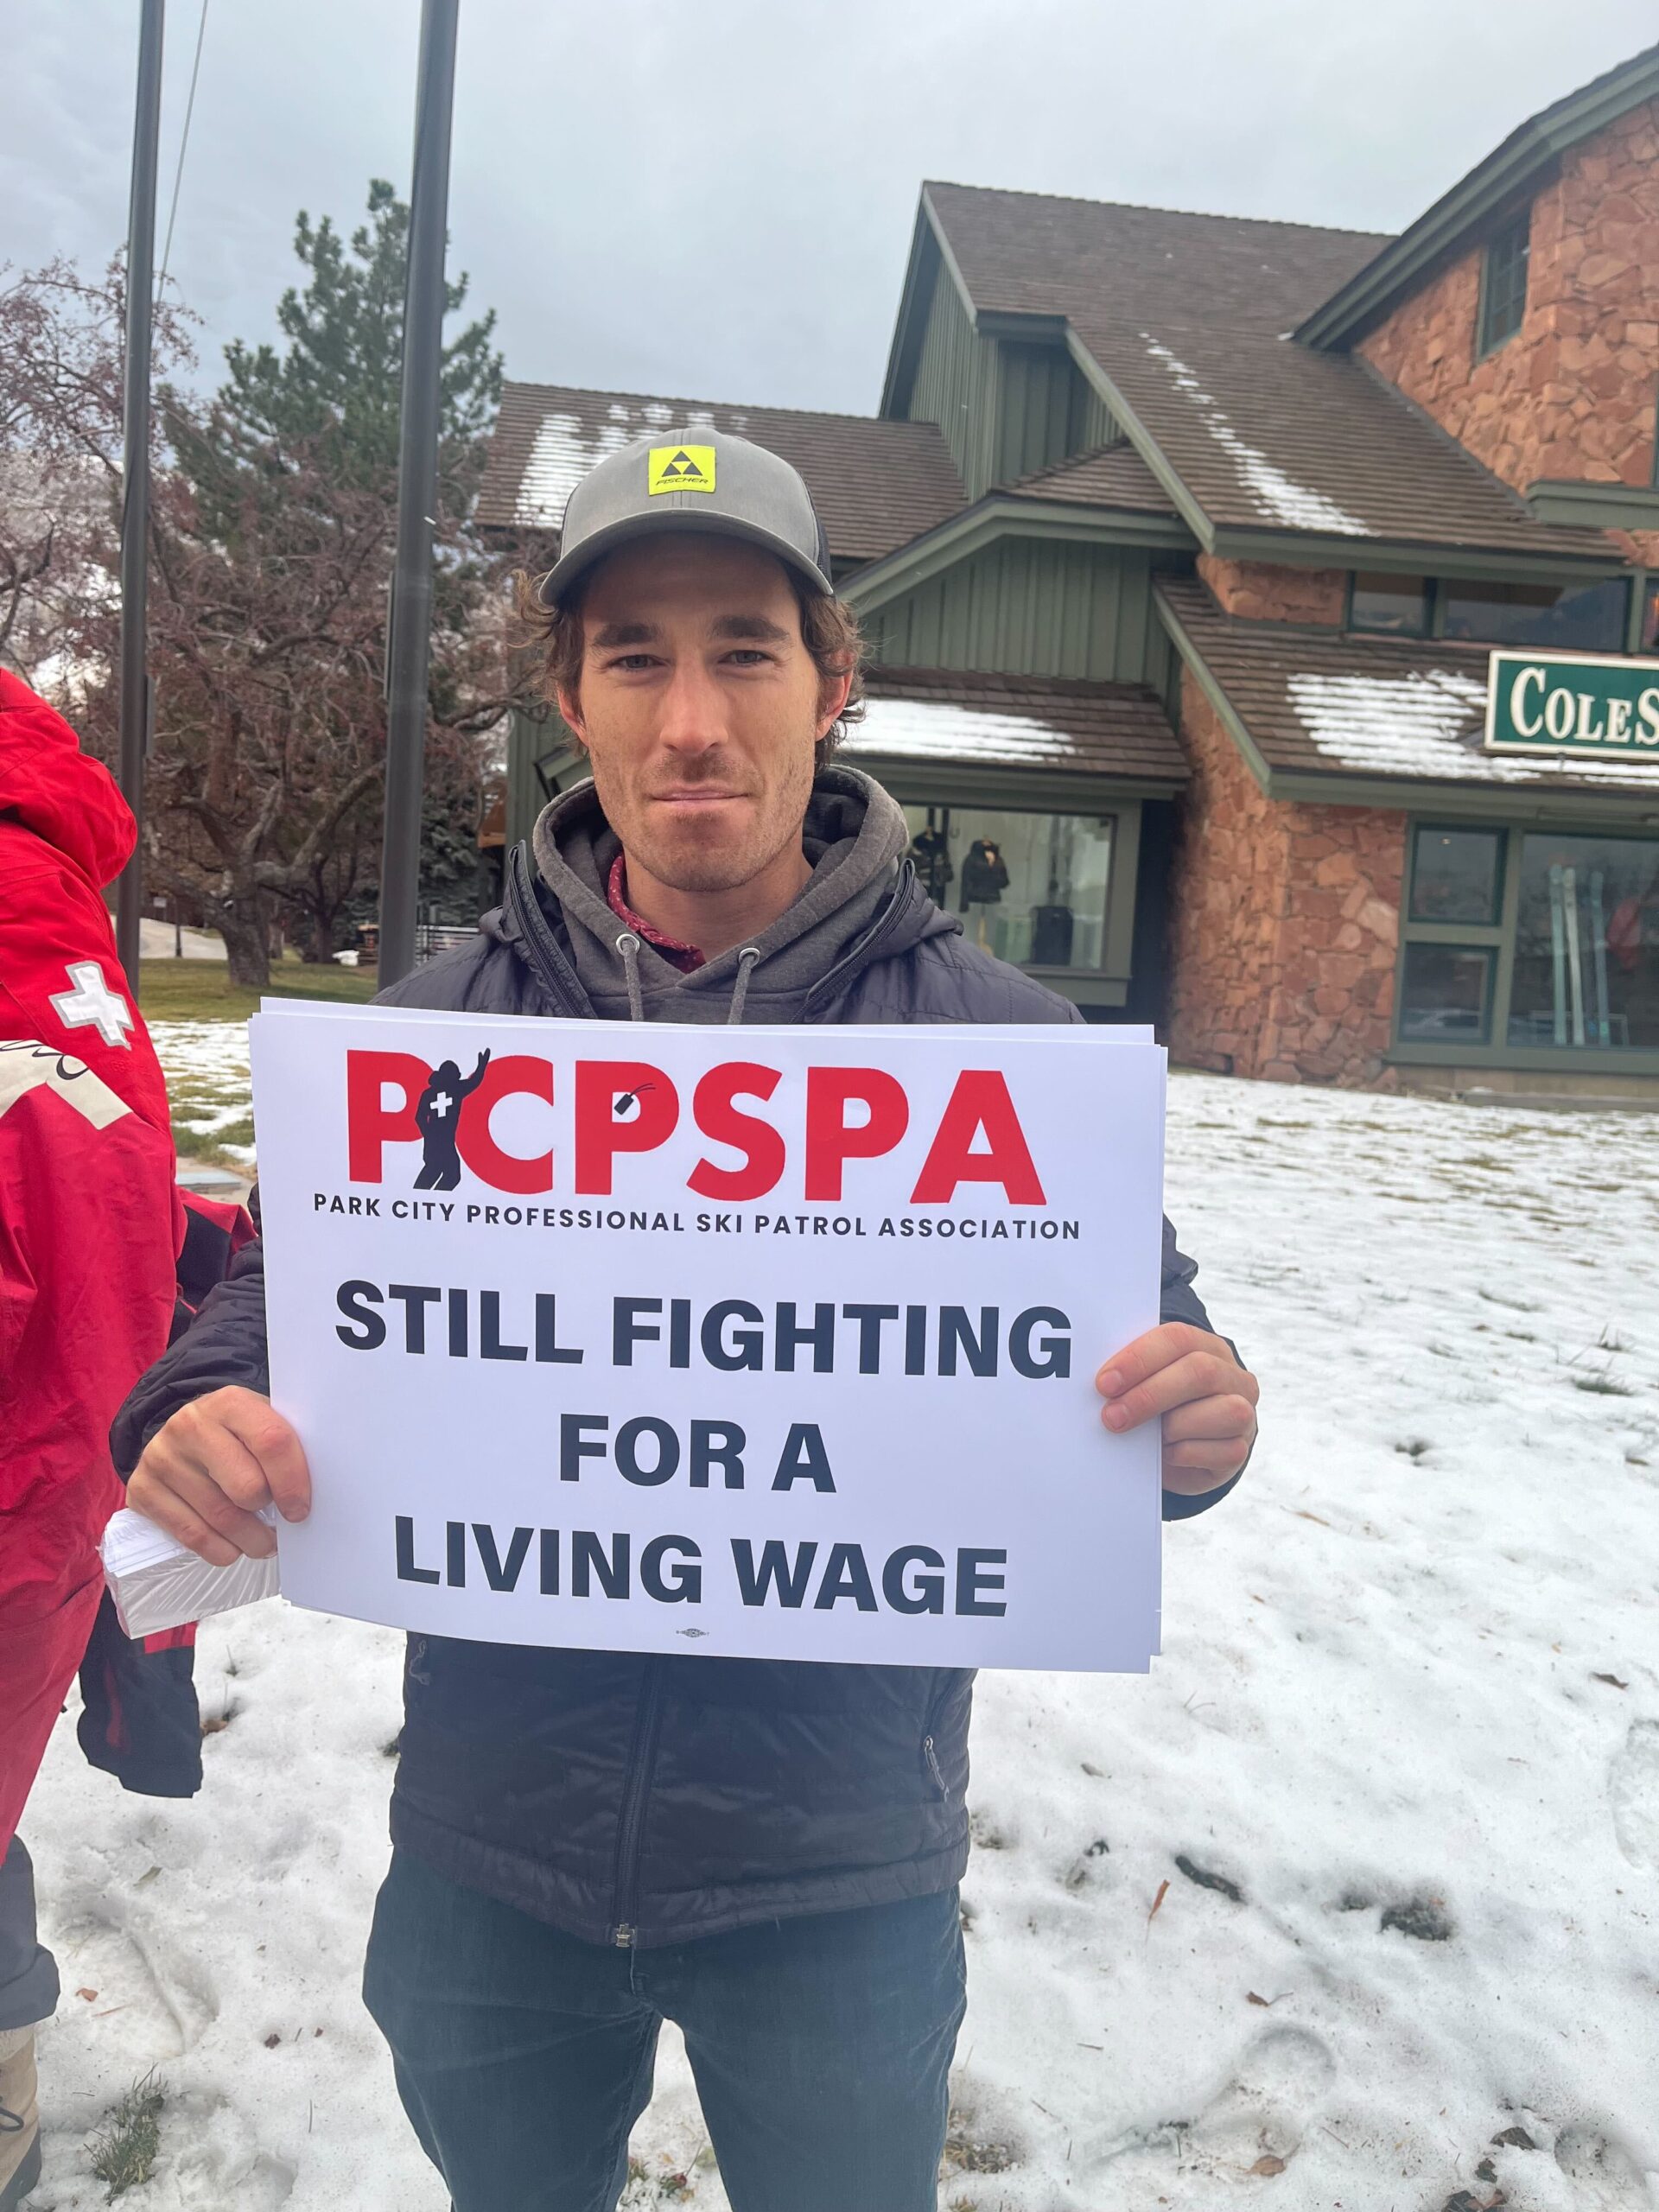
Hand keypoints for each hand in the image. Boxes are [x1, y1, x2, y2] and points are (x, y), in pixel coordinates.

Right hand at [127, 1386, 311, 1564]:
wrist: (180, 1431)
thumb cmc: (235, 1434)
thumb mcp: (260, 1423)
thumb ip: (283, 1448)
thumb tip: (314, 1494)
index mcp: (230, 1403)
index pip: (271, 1441)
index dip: (293, 1482)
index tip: (301, 1509)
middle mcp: (191, 1426)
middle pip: (246, 1487)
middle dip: (269, 1514)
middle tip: (279, 1524)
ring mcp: (162, 1458)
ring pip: (220, 1517)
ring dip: (250, 1540)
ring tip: (262, 1543)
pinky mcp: (142, 1489)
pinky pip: (191, 1535)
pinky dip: (220, 1550)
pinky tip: (233, 1547)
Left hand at [1095, 1323, 1257, 1495]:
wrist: (1186, 1450)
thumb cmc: (1159, 1407)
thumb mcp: (1147, 1384)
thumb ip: (1132, 1376)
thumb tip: (1100, 1384)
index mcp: (1206, 1346)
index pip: (1178, 1338)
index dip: (1140, 1358)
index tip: (1104, 1383)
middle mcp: (1232, 1375)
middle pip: (1199, 1371)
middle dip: (1149, 1395)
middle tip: (1111, 1416)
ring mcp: (1244, 1412)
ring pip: (1220, 1411)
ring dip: (1171, 1427)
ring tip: (1142, 1438)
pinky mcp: (1239, 1449)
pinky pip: (1218, 1451)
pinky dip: (1183, 1454)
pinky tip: (1164, 1454)